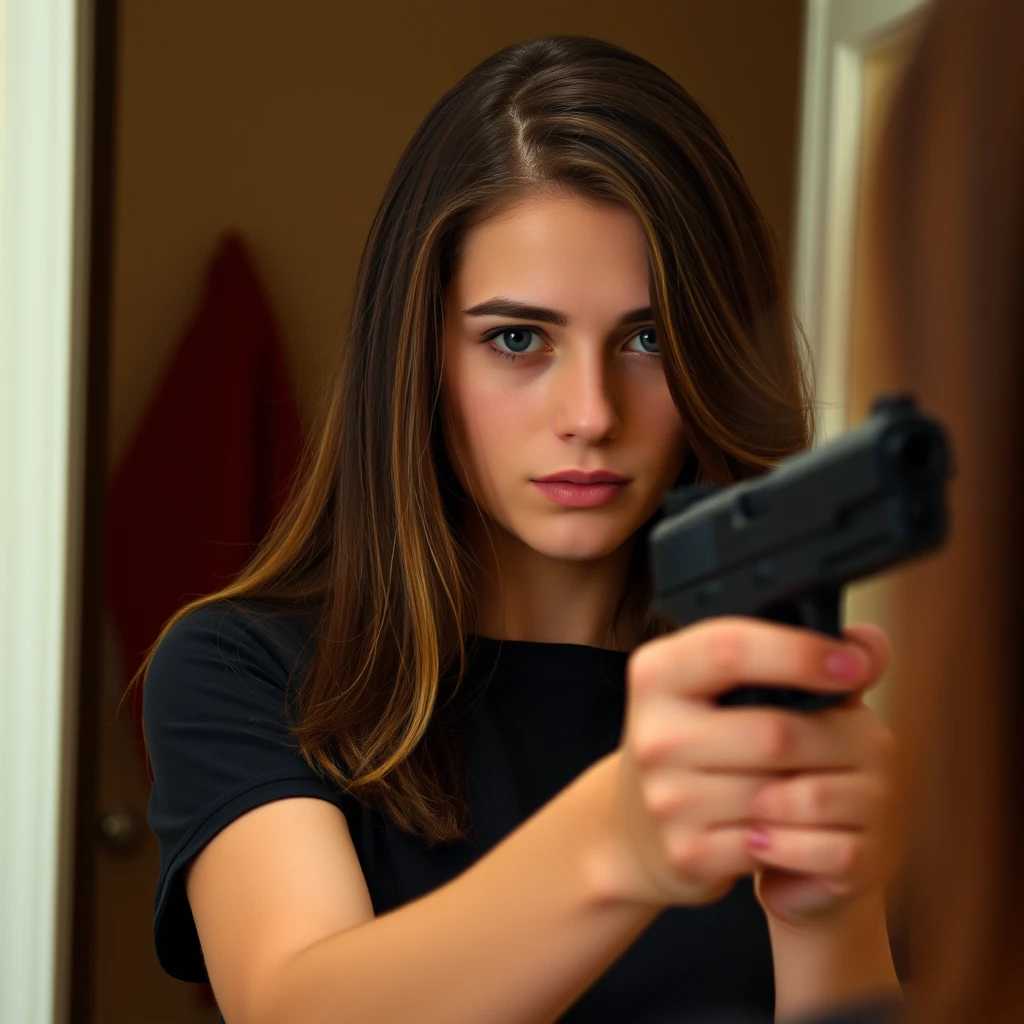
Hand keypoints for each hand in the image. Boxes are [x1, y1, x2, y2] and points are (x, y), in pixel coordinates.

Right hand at [610, 616, 883, 908]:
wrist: (632, 827)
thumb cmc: (692, 743)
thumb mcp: (718, 691)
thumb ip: (792, 659)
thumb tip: (870, 645)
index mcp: (657, 675)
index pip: (731, 648)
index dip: (799, 652)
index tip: (849, 665)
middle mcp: (655, 733)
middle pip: (772, 732)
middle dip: (825, 736)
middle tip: (853, 737)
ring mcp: (667, 797)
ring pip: (778, 791)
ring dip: (812, 786)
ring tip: (814, 778)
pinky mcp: (688, 851)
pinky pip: (772, 839)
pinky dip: (797, 831)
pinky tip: (793, 819)